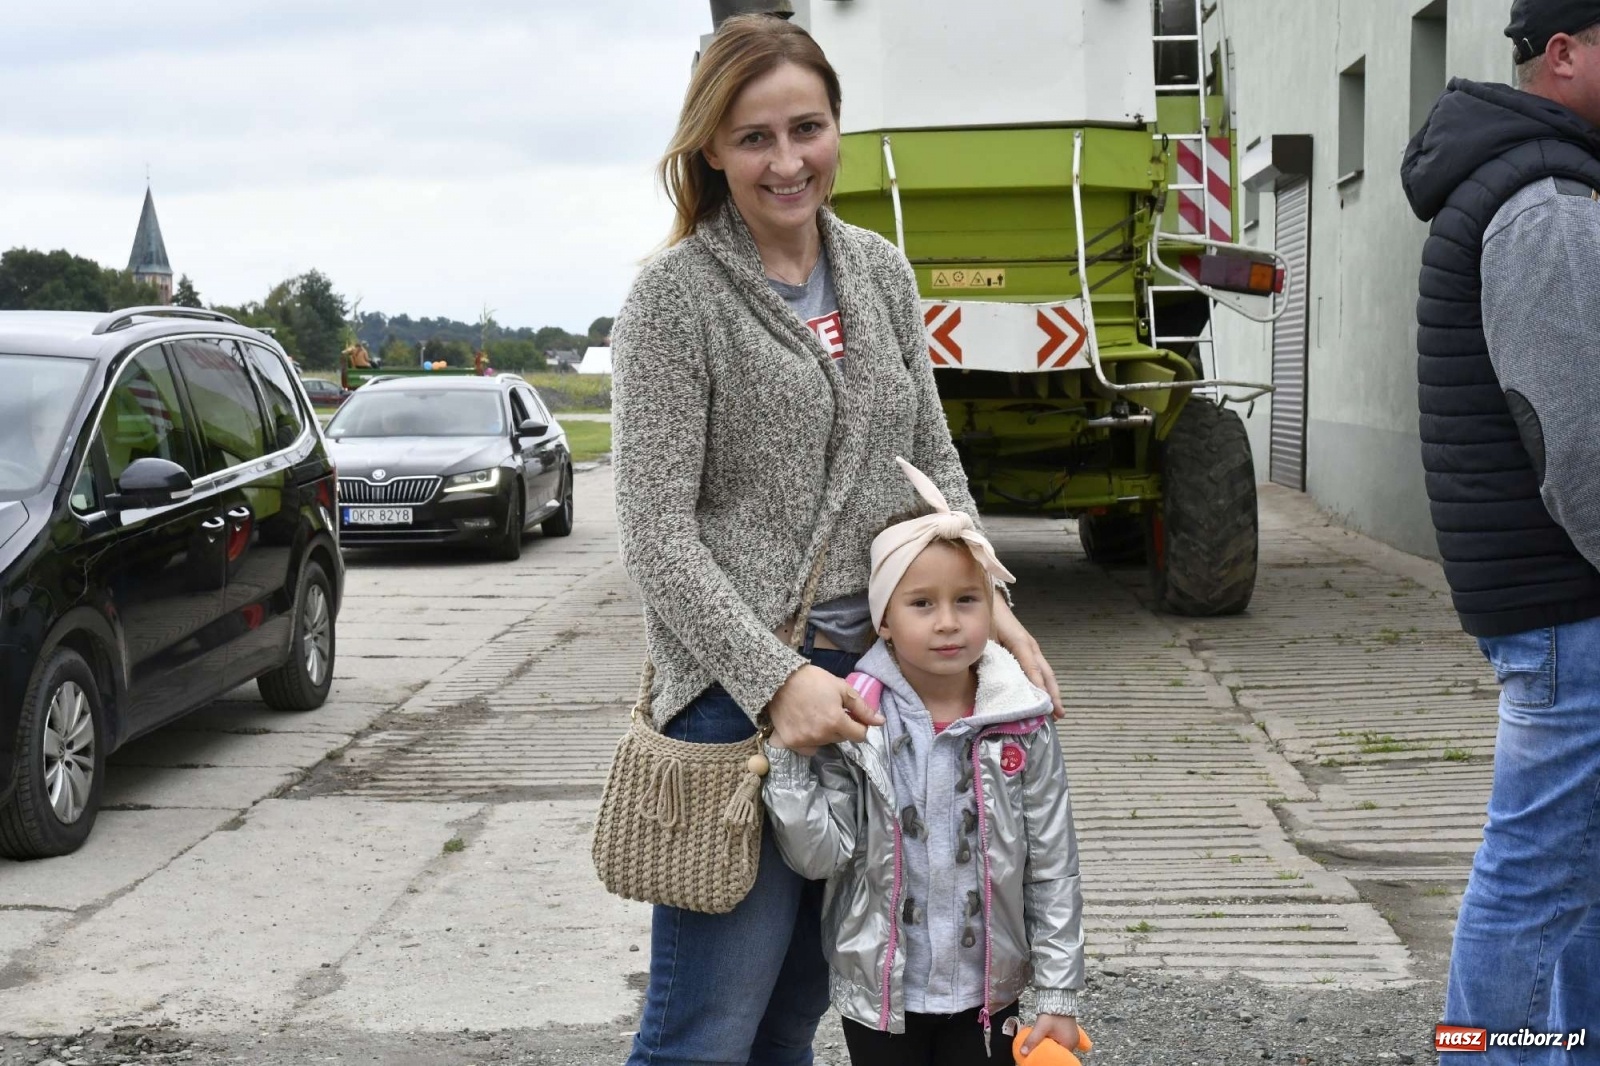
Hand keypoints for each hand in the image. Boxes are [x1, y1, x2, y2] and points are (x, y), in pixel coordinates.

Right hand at [766, 665, 883, 749]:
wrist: (779, 679)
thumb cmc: (812, 680)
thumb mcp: (841, 688)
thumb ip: (862, 708)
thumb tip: (881, 722)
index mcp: (835, 721)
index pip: (859, 735)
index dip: (859, 725)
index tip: (851, 715)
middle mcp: (821, 735)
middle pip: (842, 738)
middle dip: (841, 726)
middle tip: (830, 710)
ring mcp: (804, 741)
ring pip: (826, 742)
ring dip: (826, 732)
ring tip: (816, 715)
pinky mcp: (791, 743)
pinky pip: (809, 748)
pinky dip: (810, 740)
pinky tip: (805, 726)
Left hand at [993, 598, 1062, 717]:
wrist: (992, 602)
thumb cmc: (988, 618)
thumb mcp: (987, 636)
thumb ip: (988, 653)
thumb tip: (981, 674)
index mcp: (1020, 643)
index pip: (1032, 668)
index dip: (1037, 685)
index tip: (1042, 703)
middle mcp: (1031, 647)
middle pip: (1046, 673)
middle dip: (1052, 694)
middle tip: (1058, 715)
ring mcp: (1032, 648)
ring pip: (1046, 673)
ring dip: (1052, 692)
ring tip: (1057, 712)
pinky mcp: (1029, 651)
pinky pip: (1040, 670)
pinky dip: (1045, 685)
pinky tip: (1045, 697)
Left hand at [1020, 1014, 1080, 1057]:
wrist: (1058, 996)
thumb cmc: (1052, 1013)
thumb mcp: (1041, 1027)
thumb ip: (1032, 1040)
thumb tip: (1023, 1052)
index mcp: (1069, 1045)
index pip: (1058, 1057)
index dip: (1047, 1057)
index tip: (1038, 1056)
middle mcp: (1073, 1042)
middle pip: (1058, 1051)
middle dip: (1047, 1050)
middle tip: (1037, 1050)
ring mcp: (1071, 1036)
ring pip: (1058, 1045)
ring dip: (1049, 1044)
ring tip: (1040, 1044)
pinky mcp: (1068, 1030)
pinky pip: (1059, 1039)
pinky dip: (1052, 1039)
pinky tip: (1044, 1037)